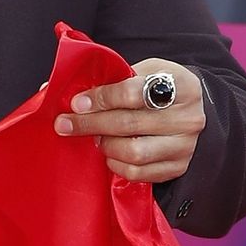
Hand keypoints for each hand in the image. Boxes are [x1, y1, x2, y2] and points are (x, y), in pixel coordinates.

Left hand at [53, 59, 205, 182]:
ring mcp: (185, 145)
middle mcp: (187, 117)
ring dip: (106, 146)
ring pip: (133, 152)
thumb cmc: (160, 88)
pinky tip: (111, 154)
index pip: (133, 92)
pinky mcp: (178, 167)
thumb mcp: (145, 72)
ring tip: (97, 138)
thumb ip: (111, 79)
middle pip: (129, 124)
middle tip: (67, 124)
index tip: (77, 103)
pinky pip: (138, 173)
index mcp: (180, 85)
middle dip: (91, 124)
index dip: (101, 98)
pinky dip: (117, 165)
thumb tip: (55, 87)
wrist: (191, 111)